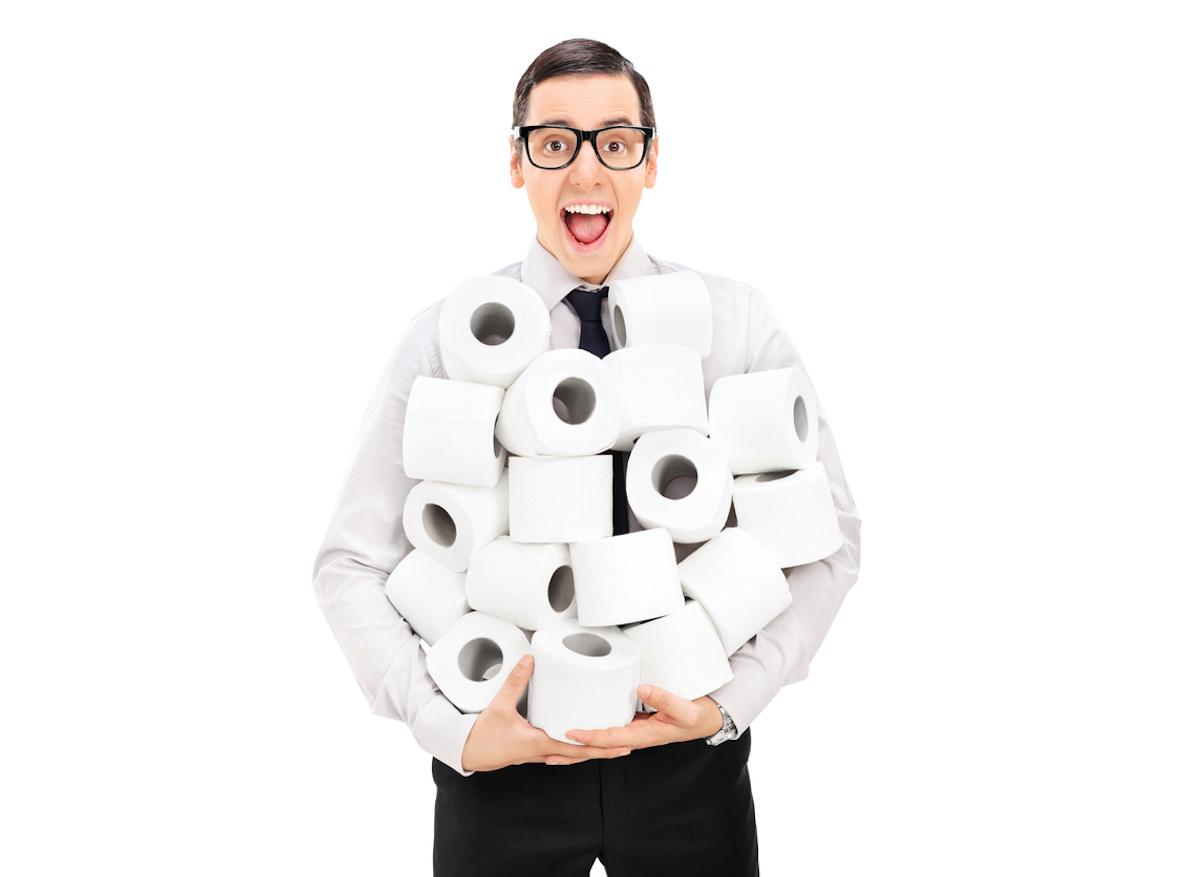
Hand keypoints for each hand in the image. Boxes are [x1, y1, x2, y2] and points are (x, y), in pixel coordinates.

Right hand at [460, 655, 634, 771]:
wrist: (469, 752)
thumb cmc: (483, 736)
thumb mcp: (499, 705)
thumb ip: (515, 681)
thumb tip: (530, 661)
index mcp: (540, 743)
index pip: (574, 746)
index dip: (597, 744)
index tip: (615, 741)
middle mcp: (544, 752)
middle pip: (581, 754)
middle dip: (605, 750)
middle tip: (627, 745)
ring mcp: (541, 754)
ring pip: (574, 756)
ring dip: (594, 751)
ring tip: (614, 744)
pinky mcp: (536, 751)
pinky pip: (563, 753)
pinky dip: (578, 750)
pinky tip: (585, 743)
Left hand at [564, 686, 724, 751]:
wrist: (704, 719)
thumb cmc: (696, 717)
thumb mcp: (686, 709)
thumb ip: (665, 699)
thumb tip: (642, 689)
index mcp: (644, 735)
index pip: (610, 738)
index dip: (589, 737)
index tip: (570, 733)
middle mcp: (634, 736)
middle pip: (598, 747)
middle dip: (573, 750)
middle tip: (547, 748)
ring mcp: (631, 731)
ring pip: (599, 741)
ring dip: (576, 745)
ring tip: (551, 743)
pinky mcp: (632, 723)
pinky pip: (607, 730)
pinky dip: (590, 732)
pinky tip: (576, 728)